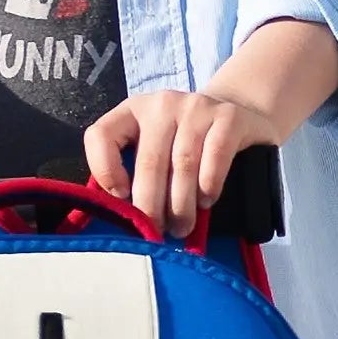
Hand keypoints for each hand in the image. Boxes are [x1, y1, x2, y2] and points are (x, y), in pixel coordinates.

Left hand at [84, 84, 275, 243]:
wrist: (237, 116)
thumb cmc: (185, 143)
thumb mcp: (154, 147)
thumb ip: (134, 171)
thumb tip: (124, 219)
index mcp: (132, 111)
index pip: (101, 134)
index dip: (105, 170)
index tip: (120, 197)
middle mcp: (161, 104)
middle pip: (149, 161)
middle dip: (151, 205)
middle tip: (157, 234)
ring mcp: (196, 107)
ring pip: (183, 164)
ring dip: (181, 205)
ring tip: (181, 228)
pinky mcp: (228, 117)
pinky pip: (215, 156)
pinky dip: (208, 185)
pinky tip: (206, 202)